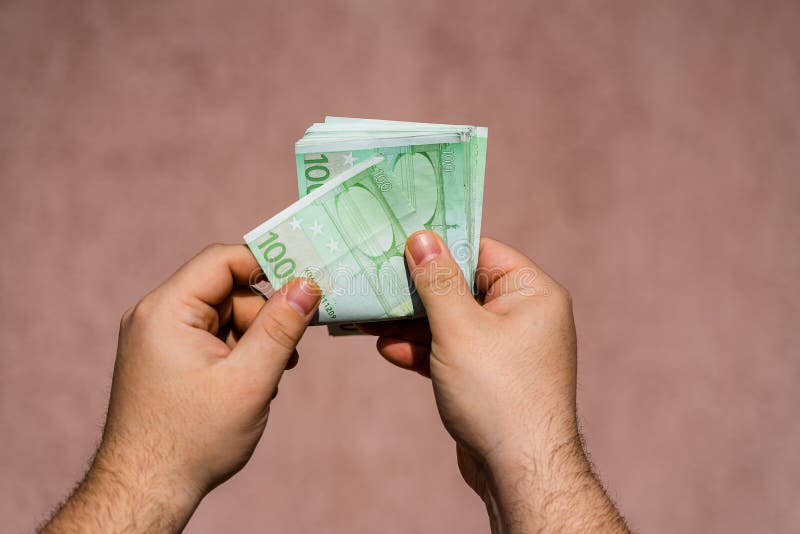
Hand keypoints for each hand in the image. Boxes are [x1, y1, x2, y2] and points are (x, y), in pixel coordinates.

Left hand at [42, 244, 319, 531]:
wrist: (147, 489)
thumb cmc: (192, 440)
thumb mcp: (249, 380)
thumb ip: (281, 328)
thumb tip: (308, 284)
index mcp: (166, 311)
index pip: (222, 261)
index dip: (266, 267)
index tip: (304, 285)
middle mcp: (155, 316)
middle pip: (226, 289)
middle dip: (263, 316)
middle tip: (287, 351)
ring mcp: (158, 337)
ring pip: (223, 314)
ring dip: (253, 338)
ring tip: (267, 378)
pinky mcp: (165, 356)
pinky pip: (211, 335)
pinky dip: (237, 352)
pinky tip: (250, 382)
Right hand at [360, 232, 626, 532]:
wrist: (518, 471)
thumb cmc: (497, 392)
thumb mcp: (459, 328)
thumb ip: (437, 281)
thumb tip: (422, 237)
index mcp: (532, 293)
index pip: (482, 251)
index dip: (441, 246)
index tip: (400, 240)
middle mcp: (524, 316)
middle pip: (462, 287)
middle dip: (417, 291)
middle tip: (375, 281)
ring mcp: (506, 348)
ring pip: (452, 322)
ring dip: (412, 323)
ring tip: (369, 319)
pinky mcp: (488, 376)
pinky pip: (452, 351)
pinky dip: (423, 350)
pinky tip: (389, 350)